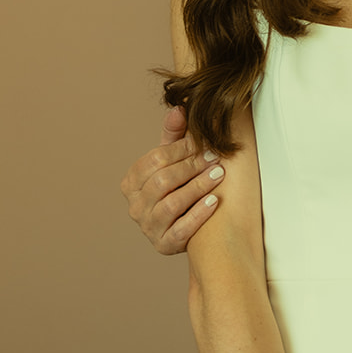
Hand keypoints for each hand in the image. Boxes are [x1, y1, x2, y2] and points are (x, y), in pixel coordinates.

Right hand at [120, 107, 222, 252]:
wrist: (191, 223)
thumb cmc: (181, 184)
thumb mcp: (174, 160)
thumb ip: (175, 135)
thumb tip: (179, 108)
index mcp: (132, 183)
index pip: (154, 160)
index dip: (180, 149)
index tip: (203, 143)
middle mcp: (135, 207)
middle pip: (162, 181)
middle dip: (191, 167)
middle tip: (215, 158)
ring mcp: (148, 228)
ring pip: (171, 204)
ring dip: (197, 187)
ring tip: (219, 174)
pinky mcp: (164, 245)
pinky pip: (181, 230)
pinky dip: (198, 214)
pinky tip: (215, 201)